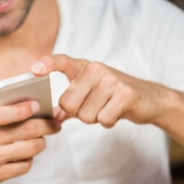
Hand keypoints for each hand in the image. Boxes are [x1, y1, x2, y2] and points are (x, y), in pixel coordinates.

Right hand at [0, 98, 60, 183]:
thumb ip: (3, 104)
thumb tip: (34, 101)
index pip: (4, 113)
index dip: (24, 109)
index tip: (38, 105)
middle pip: (27, 131)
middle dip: (48, 125)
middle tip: (56, 122)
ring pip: (32, 148)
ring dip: (41, 142)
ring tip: (40, 138)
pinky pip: (25, 165)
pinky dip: (29, 158)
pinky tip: (24, 153)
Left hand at [31, 54, 162, 127]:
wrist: (150, 99)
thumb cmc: (114, 97)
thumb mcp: (90, 94)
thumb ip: (70, 104)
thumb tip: (53, 117)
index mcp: (84, 67)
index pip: (62, 61)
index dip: (47, 64)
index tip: (34, 71)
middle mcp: (96, 70)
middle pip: (68, 104)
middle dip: (79, 113)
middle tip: (95, 107)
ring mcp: (111, 80)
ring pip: (85, 115)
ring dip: (96, 119)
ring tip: (108, 108)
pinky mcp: (125, 94)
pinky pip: (103, 120)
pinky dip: (109, 122)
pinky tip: (117, 113)